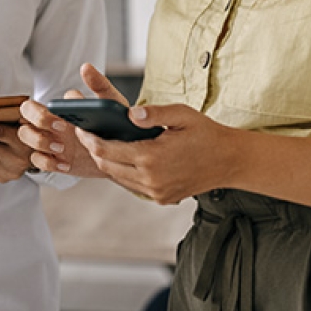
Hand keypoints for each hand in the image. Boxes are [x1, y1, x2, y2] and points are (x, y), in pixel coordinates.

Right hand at [16, 64, 127, 177]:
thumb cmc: (114, 123)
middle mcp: (50, 122)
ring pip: (25, 136)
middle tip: (60, 128)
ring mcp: (50, 140)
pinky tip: (65, 164)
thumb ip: (99, 84)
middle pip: (25, 115)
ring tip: (62, 148)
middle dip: (37, 121)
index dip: (46, 112)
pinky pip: (37, 161)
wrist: (123, 152)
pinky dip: (48, 162)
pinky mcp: (54, 159)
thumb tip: (86, 67)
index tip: (65, 119)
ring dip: (39, 142)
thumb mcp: (110, 102)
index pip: (37, 103)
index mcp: (60, 108)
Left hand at [76, 103, 240, 204]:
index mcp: (152, 157)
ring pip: (118, 178)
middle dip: (94, 150)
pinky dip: (122, 172)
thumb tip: (129, 114)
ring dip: (107, 162)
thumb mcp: (182, 114)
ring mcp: (156, 192)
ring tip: (100, 144)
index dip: (90, 139)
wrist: (229, 161)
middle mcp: (151, 179)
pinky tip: (122, 157)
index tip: (81, 128)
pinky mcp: (161, 198)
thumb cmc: (205, 133)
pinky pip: (132, 185)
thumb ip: (153, 113)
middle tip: (86, 134)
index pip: (108, 150)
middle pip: (108, 166)